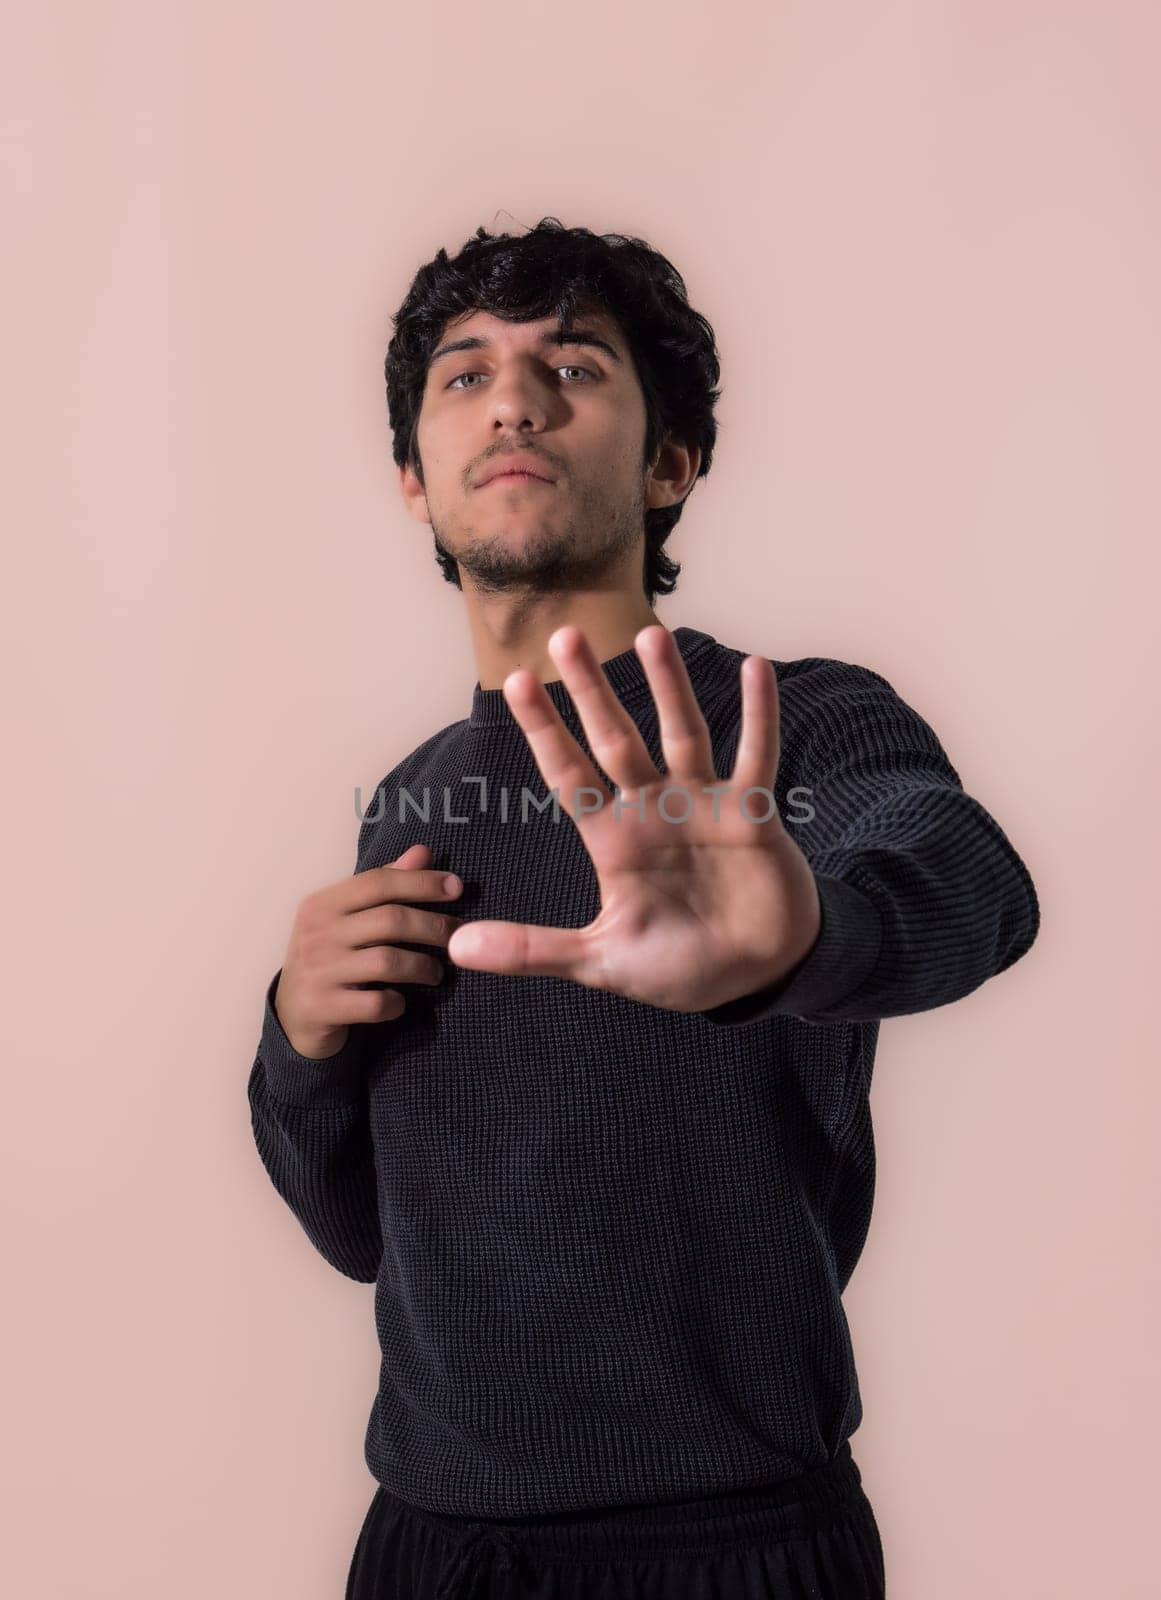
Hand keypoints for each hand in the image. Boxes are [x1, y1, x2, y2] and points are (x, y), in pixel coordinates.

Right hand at [275, 842, 463, 1056]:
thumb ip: (384, 886)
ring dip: (422, 967)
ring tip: (436, 973)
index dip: (422, 882)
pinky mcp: (323, 1008)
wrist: (293, 1014)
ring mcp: (318, 971)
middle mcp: (316, 933)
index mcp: (322, 904)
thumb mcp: (347, 918)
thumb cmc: (329, 957)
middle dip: (433, 927)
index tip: (457, 887)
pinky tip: (400, 1002)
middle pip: (390, 920)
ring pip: (388, 962)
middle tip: (456, 937)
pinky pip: (376, 1003)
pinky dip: (396, 1003)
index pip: (379, 882)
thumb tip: (423, 852)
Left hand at [446, 624, 820, 1013]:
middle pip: (615, 739)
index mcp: (613, 840)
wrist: (755, 977)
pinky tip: (756, 669)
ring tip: (650, 635)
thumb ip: (533, 949)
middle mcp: (653, 811)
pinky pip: (757, 757)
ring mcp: (704, 807)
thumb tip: (455, 949)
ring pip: (683, 734)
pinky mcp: (753, 816)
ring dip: (668, 687)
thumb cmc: (678, 966)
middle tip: (565, 634)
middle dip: (592, 691)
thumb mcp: (601, 961)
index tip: (517, 682)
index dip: (544, 730)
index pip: (568, 775)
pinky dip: (758, 717)